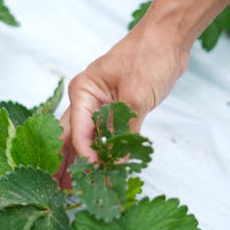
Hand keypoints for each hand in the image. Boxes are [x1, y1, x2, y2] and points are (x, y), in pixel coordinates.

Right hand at [57, 21, 189, 187]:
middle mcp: (87, 100)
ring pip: (86, 139)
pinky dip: (102, 153)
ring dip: (80, 163)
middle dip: (65, 165)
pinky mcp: (116, 110)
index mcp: (83, 92)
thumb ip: (124, 130)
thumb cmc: (149, 55)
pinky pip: (105, 136)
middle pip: (70, 137)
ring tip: (72, 188)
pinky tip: (100, 170)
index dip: (84, 155)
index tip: (92, 174)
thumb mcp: (136, 95)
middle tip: (59, 191)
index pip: (78, 131)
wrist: (170, 38)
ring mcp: (101, 106)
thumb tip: (115, 162)